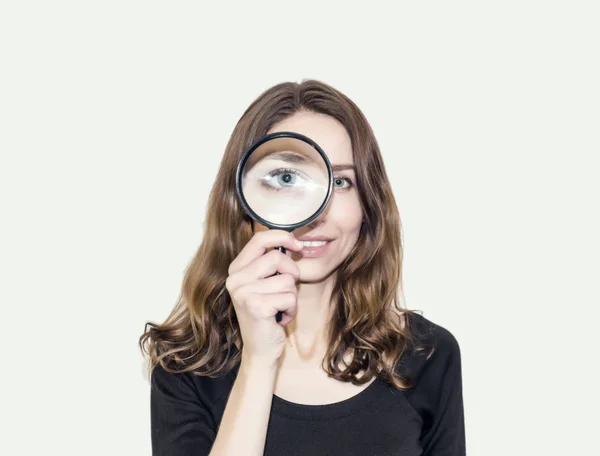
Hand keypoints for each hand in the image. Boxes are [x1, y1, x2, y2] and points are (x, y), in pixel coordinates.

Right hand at [225, 230, 303, 366]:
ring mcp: (243, 293)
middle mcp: (235, 279)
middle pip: (277, 257)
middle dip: (291, 273)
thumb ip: (271, 263)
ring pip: (287, 280)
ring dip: (291, 296)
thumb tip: (293, 242)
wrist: (261, 349)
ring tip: (280, 308)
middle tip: (286, 290)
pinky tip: (280, 318)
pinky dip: (292, 309)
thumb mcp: (265, 284)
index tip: (297, 245)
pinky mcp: (256, 307)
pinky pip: (290, 297)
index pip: (259, 239)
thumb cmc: (268, 314)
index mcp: (236, 269)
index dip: (282, 237)